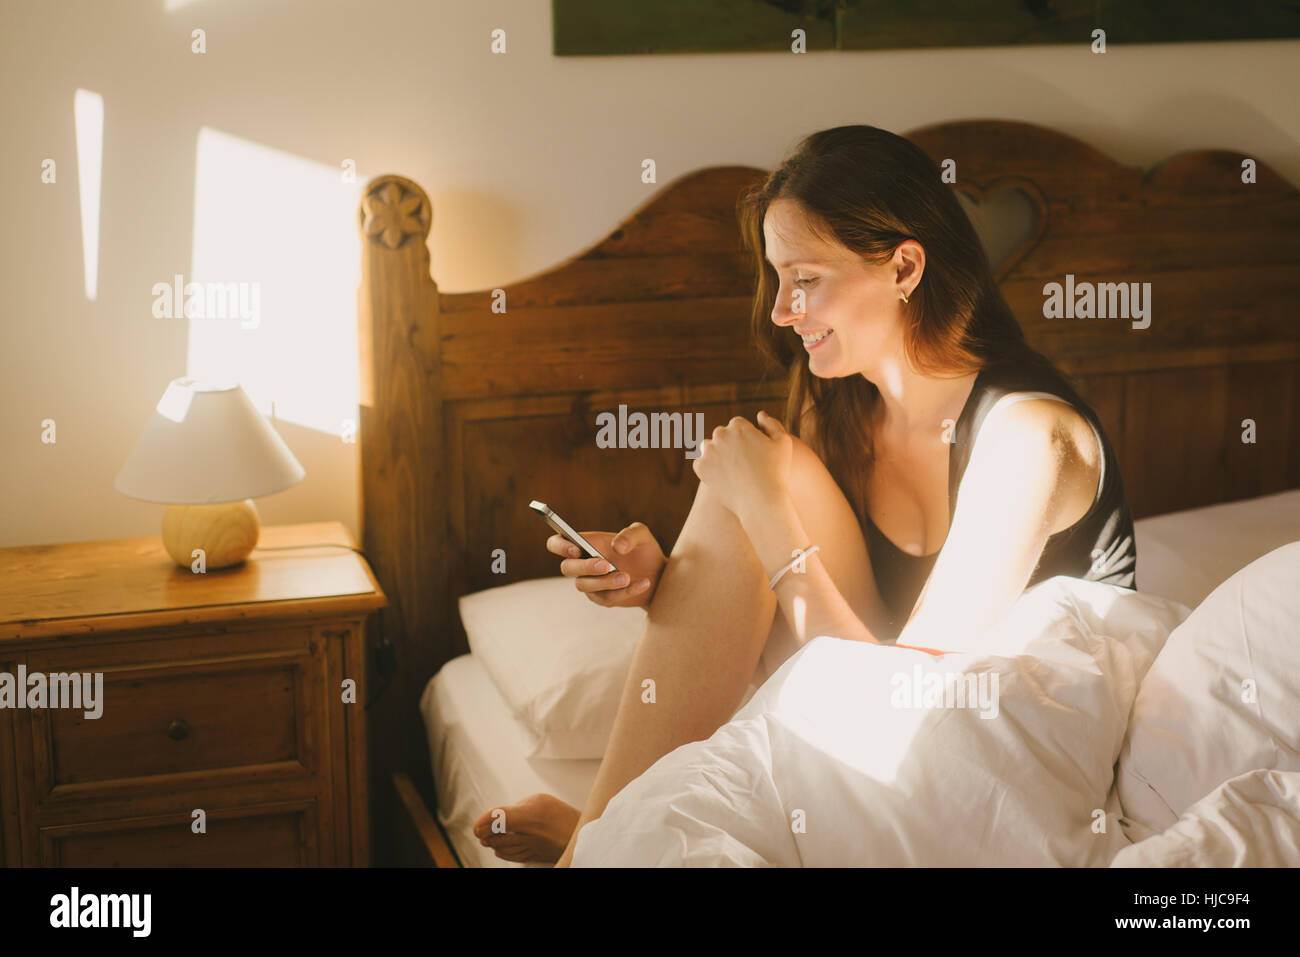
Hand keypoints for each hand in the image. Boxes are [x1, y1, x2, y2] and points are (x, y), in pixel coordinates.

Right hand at [545, 521, 666, 608]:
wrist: (659, 575)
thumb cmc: (645, 551)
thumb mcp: (642, 535)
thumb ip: (630, 534)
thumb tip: (617, 546)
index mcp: (586, 543)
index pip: (557, 543)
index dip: (560, 546)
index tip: (576, 549)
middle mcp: (583, 563)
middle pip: (567, 567)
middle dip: (584, 567)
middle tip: (606, 565)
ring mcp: (591, 583)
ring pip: (584, 586)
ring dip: (605, 582)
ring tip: (627, 577)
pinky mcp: (603, 598)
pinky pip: (606, 598)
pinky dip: (625, 592)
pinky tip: (643, 583)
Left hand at [691, 410, 792, 519]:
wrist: (761, 501)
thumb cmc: (776, 472)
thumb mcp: (783, 443)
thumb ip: (773, 424)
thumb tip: (760, 415)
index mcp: (738, 426)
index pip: (736, 425)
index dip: (744, 437)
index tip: (751, 451)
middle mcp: (720, 434)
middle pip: (721, 435)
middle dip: (729, 444)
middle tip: (740, 462)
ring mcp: (709, 451)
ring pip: (708, 448)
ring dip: (716, 454)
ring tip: (730, 469)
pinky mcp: (701, 467)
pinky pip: (701, 464)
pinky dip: (708, 469)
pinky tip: (721, 477)